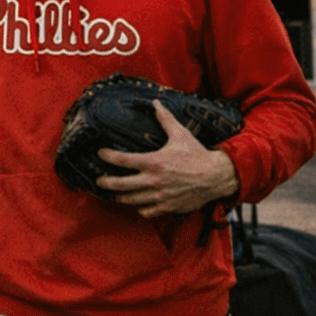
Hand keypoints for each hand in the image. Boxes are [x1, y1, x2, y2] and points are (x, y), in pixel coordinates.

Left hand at [95, 100, 238, 216]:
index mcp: (154, 162)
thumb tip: (156, 103)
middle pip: (120, 185)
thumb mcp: (180, 134)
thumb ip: (165, 119)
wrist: (217, 176)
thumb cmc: (198, 155)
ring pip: (130, 200)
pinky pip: (146, 211)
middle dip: (106, 183)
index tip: (100, 153)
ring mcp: (159, 197)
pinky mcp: (167, 207)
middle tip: (99, 180)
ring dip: (119, 197)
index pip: (122, 160)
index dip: (107, 156)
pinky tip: (137, 204)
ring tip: (113, 193)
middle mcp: (153, 181)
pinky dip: (140, 208)